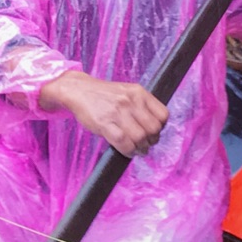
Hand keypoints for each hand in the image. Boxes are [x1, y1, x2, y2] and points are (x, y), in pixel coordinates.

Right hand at [39, 69, 167, 156]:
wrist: (78, 90)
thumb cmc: (103, 95)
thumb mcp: (127, 92)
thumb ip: (141, 106)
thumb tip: (154, 129)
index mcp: (139, 92)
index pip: (163, 115)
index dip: (161, 128)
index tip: (153, 132)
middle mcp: (131, 101)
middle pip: (153, 129)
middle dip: (151, 141)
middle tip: (144, 144)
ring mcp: (118, 112)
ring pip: (140, 137)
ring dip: (140, 148)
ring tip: (136, 149)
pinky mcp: (105, 123)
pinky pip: (124, 143)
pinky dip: (129, 151)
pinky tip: (127, 151)